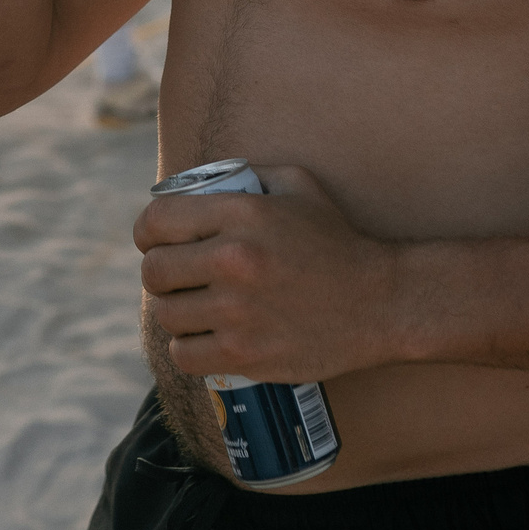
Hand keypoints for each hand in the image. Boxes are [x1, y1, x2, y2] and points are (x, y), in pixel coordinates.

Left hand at [137, 165, 404, 383]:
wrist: (381, 302)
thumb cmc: (336, 240)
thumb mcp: (296, 183)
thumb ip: (245, 174)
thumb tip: (195, 182)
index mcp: (240, 213)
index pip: (156, 221)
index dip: (147, 232)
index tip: (155, 241)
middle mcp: (234, 261)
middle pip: (154, 271)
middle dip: (159, 273)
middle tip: (176, 277)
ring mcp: (238, 312)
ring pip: (167, 316)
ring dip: (175, 311)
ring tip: (193, 307)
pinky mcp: (246, 355)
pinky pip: (184, 355)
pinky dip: (188, 348)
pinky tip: (203, 338)